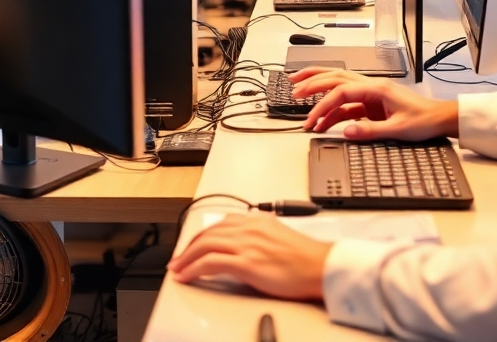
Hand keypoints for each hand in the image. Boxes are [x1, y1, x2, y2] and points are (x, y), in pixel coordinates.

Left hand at [167, 213, 331, 299]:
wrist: (319, 266)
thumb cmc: (305, 258)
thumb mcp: (279, 237)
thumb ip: (262, 236)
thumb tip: (251, 246)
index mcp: (257, 220)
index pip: (221, 223)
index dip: (203, 235)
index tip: (194, 244)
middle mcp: (248, 228)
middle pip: (209, 233)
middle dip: (189, 246)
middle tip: (178, 258)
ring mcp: (246, 244)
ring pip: (205, 245)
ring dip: (186, 258)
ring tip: (177, 269)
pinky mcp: (245, 262)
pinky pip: (210, 262)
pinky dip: (194, 268)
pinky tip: (187, 276)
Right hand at [291, 68, 459, 140]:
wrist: (440, 119)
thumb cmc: (424, 120)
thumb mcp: (398, 130)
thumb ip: (370, 131)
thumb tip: (346, 132)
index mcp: (376, 89)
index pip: (341, 92)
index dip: (323, 104)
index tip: (311, 118)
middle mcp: (371, 87)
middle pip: (335, 78)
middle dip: (312, 82)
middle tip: (294, 90)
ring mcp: (370, 94)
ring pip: (338, 85)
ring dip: (319, 88)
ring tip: (299, 94)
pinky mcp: (371, 104)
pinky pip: (346, 104)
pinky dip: (332, 110)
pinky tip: (322, 121)